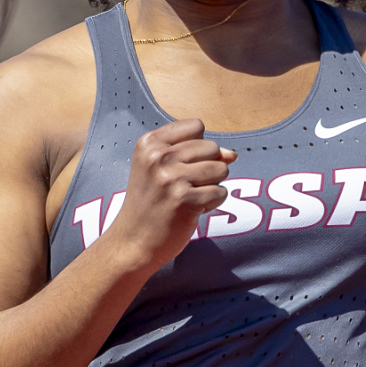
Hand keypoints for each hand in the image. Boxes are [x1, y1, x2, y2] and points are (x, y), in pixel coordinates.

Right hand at [107, 118, 236, 270]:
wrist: (133, 240)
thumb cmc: (150, 203)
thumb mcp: (162, 169)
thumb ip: (197, 154)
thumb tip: (233, 154)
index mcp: (149, 143)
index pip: (196, 126)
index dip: (199, 147)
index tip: (181, 166)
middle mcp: (158, 157)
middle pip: (212, 147)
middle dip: (208, 168)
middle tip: (184, 186)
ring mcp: (171, 178)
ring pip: (221, 168)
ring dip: (212, 185)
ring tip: (190, 197)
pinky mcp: (185, 200)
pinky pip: (221, 192)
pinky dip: (212, 203)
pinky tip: (191, 210)